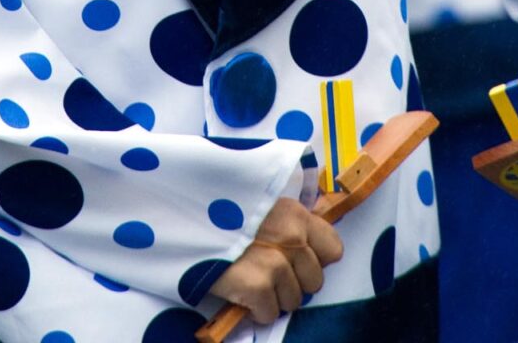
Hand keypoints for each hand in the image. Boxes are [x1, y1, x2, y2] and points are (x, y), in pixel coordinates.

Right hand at [208, 196, 343, 323]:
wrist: (183, 215)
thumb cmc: (223, 211)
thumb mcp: (262, 204)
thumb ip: (287, 222)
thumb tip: (307, 247)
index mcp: (295, 213)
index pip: (333, 248)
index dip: (315, 259)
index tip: (295, 259)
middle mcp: (291, 237)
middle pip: (314, 281)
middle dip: (293, 282)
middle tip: (268, 272)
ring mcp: (274, 262)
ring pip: (293, 301)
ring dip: (274, 297)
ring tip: (252, 279)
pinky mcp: (256, 286)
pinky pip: (269, 314)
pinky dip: (255, 310)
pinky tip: (241, 292)